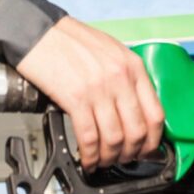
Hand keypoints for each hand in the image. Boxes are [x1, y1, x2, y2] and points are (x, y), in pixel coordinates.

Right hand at [16, 16, 165, 171]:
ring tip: (102, 161)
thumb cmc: (70, 41)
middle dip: (131, 153)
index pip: (155, 114)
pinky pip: (89, 137)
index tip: (146, 150)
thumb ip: (125, 77)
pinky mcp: (76, 98)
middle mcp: (120, 78)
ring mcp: (99, 89)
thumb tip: (132, 111)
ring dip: (109, 157)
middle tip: (122, 160)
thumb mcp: (110, 51)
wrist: (38, 32)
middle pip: (137, 131)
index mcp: (132, 66)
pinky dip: (90, 155)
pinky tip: (87, 158)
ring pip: (114, 138)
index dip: (153, 140)